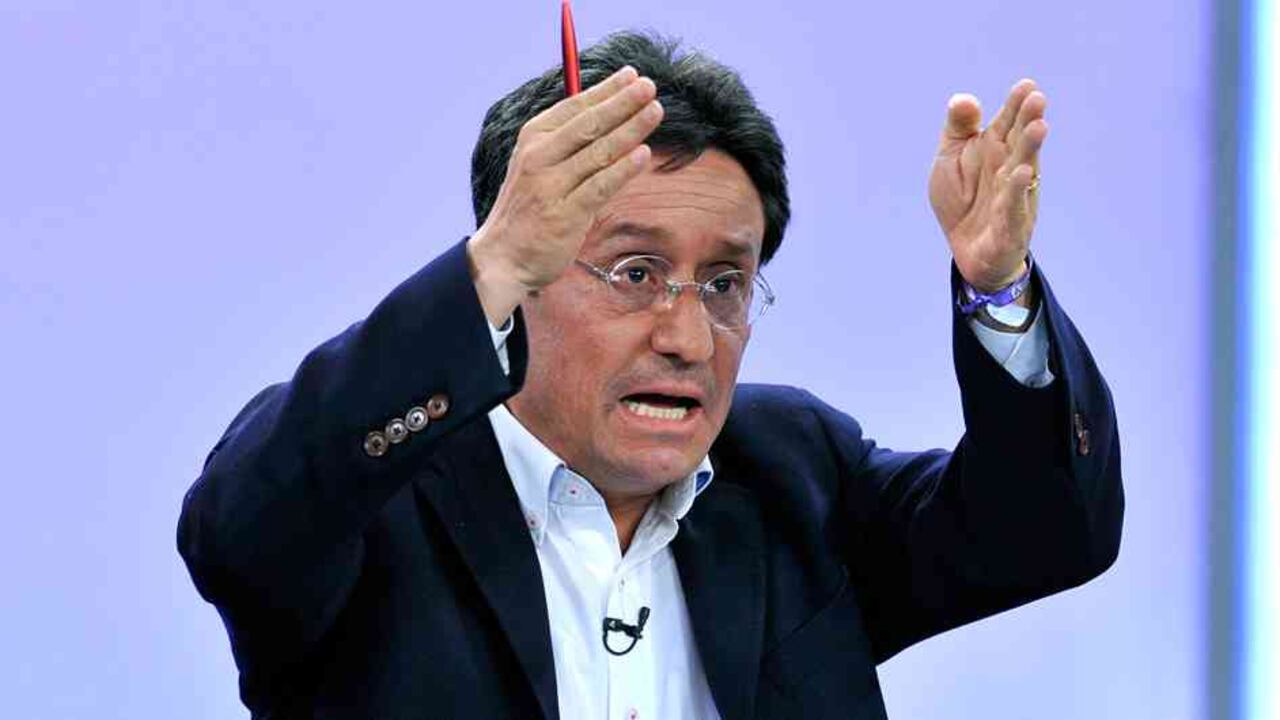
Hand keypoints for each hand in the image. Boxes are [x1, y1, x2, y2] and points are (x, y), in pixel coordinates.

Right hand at [467, 66, 664, 324]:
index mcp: (533, 139)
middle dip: (622, 102)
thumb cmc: (528, 208)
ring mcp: (552, 185)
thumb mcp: (536, 165)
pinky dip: (623, 169)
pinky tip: (644, 154)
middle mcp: (540, 157)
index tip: (632, 75)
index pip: (574, 106)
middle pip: (588, 123)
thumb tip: (606, 113)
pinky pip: (600, 186)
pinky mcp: (565, 214)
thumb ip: (564, 141)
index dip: (606, 89)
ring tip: (655, 111)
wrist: (502, 257)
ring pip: (598, 151)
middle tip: (649, 86)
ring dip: (630, 129)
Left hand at [928, 79, 1047, 292]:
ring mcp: (1013, 197)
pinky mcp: (1010, 226)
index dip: (1016, 106)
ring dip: (1031, 149)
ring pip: (1024, 170)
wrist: (967, 250)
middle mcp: (1009, 170)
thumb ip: (958, 129)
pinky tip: (1021, 173)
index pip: (1007, 124)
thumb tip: (963, 98)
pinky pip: (1014, 208)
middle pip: (1020, 142)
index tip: (1026, 85)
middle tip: (1037, 99)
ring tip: (1038, 127)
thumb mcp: (950, 159)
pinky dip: (1017, 192)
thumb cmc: (962, 199)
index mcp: (995, 151)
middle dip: (1028, 121)